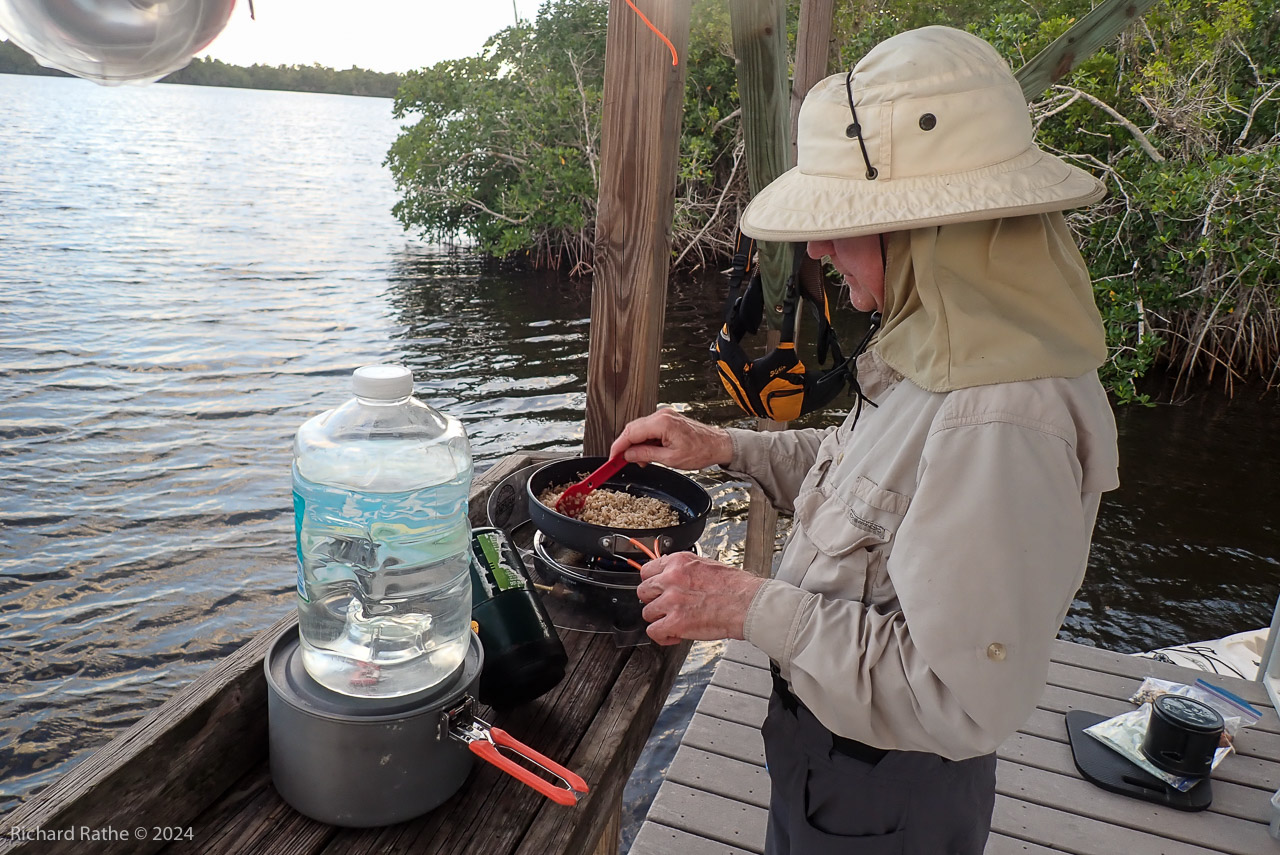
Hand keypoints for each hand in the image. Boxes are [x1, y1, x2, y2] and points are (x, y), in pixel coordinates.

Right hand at [609, 408, 733, 469]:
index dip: (618, 446)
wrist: (717, 445)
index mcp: (662, 423)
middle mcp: (662, 415)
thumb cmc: (701, 451)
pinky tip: (647, 453)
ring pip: (639, 429)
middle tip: (621, 462)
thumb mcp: (670, 459)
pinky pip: (648, 429)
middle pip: (632, 429)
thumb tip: (628, 455)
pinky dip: (644, 441)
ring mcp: (664, 416)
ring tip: (640, 461)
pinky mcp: (667, 420)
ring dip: (636, 445)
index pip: (631, 433)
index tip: (612, 457)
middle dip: (625, 446)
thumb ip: (646, 455)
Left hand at [635, 552, 763, 645]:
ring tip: (674, 623)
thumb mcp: (706, 565)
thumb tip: (671, 573)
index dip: (652, 584)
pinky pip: (654, 632)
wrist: (749, 604)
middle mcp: (671, 578)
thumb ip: (685, 569)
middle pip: (643, 591)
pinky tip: (674, 636)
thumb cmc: (736, 587)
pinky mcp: (676, 622)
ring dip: (659, 620)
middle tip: (665, 608)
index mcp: (679, 562)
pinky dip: (662, 636)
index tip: (656, 591)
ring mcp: (671, 600)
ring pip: (647, 613)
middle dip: (653, 601)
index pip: (647, 570)